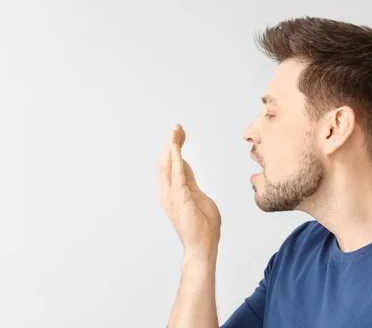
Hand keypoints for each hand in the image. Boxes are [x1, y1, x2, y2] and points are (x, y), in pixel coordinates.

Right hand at [159, 124, 220, 254]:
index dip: (176, 147)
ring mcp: (171, 195)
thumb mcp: (198, 196)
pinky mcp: (179, 197)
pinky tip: (176, 145)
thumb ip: (190, 182)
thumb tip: (186, 167)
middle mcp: (168, 192)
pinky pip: (176, 173)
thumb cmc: (203, 225)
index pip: (173, 164)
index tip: (180, 133)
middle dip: (172, 142)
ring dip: (172, 146)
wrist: (203, 245)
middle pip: (167, 161)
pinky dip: (176, 158)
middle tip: (177, 127)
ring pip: (169, 164)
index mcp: (174, 191)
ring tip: (175, 131)